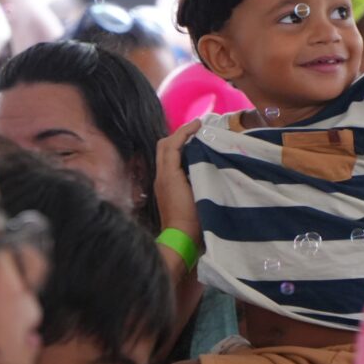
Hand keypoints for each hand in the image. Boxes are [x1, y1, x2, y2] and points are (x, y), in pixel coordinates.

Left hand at [154, 119, 201, 240]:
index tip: (201, 123)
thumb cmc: (191, 216)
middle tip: (198, 130)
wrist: (180, 239)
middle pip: (164, 145)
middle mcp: (161, 175)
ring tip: (197, 140)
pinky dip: (179, 155)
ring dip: (179, 144)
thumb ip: (198, 168)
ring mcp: (161, 183)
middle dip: (179, 134)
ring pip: (166, 154)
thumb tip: (202, 150)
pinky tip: (193, 158)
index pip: (172, 144)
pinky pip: (169, 164)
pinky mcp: (165, 190)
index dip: (185, 131)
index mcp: (168, 173)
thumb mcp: (198, 190)